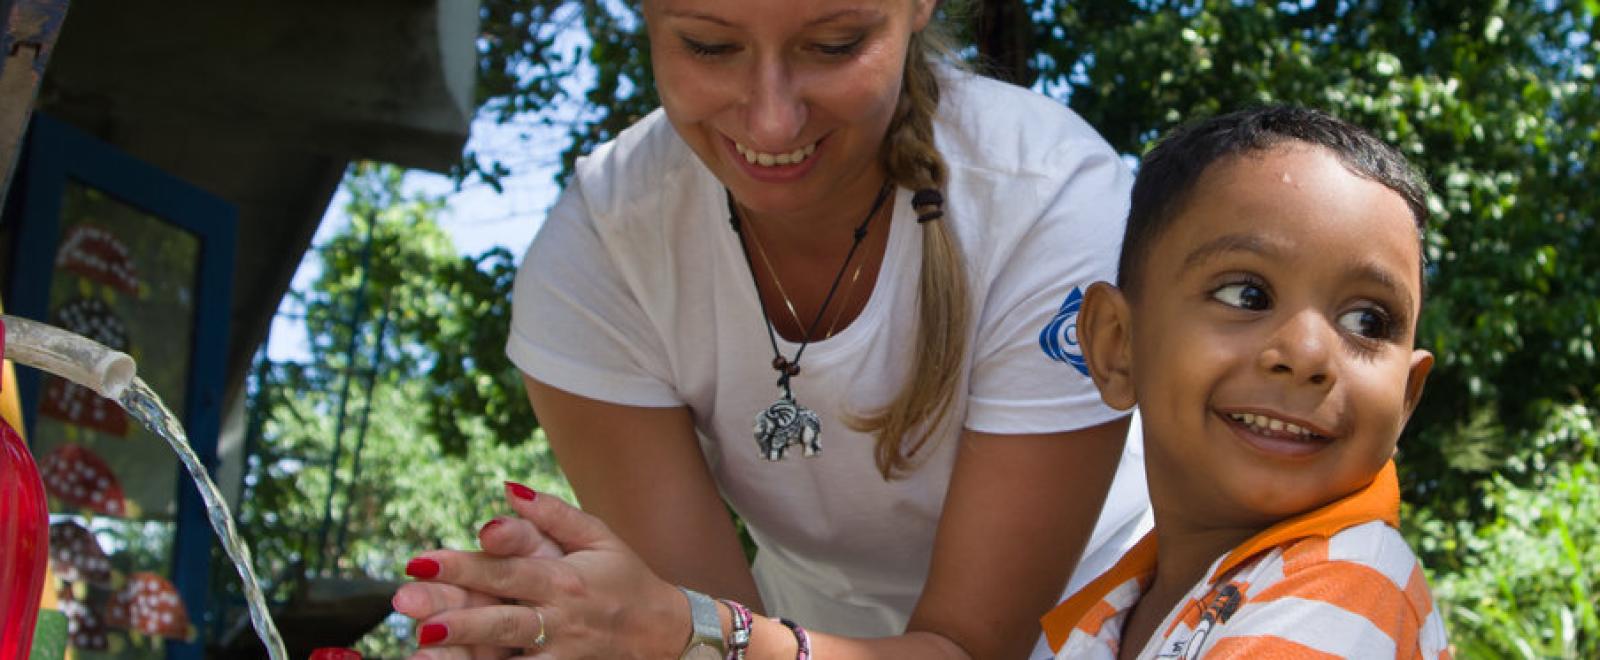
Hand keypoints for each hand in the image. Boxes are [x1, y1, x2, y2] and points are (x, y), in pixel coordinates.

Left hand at [396, 483, 689, 658]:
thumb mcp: (598, 537)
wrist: (668, 634)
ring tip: (424, 648)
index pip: (506, 570)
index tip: (420, 560)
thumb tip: (506, 489)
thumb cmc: (626, 578)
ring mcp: (564, 654)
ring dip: (466, 652)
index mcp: (566, 579)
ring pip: (509, 657)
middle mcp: (562, 618)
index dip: (462, 565)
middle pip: (502, 616)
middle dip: (456, 613)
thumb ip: (552, 514)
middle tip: (409, 605)